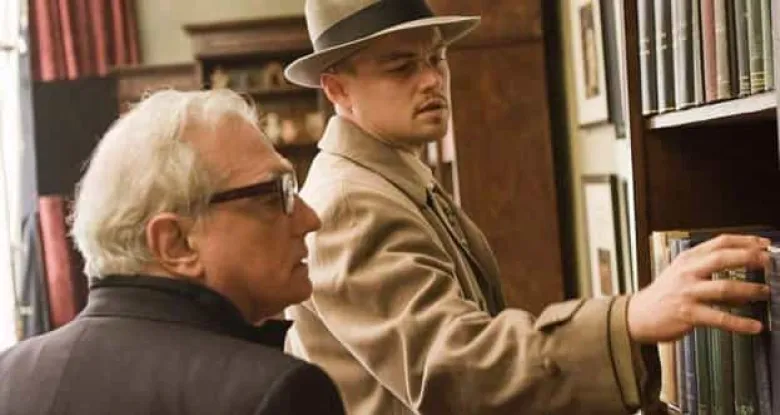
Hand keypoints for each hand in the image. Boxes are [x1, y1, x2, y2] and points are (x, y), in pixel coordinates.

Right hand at [627, 234, 770, 343]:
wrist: (637, 315)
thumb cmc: (663, 295)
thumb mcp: (682, 276)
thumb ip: (710, 275)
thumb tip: (743, 284)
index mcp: (687, 259)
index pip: (720, 242)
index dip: (745, 241)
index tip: (764, 244)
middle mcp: (687, 272)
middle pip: (722, 258)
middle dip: (750, 258)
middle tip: (768, 262)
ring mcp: (687, 292)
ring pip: (724, 288)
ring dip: (750, 290)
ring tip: (765, 292)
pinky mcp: (688, 313)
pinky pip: (719, 318)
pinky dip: (740, 323)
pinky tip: (754, 326)